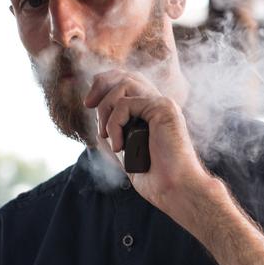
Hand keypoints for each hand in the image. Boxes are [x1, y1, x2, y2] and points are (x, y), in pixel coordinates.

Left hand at [84, 69, 215, 215]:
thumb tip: (96, 113)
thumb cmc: (155, 178)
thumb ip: (115, 130)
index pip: (129, 82)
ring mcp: (163, 104)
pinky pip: (125, 103)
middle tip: (88, 104)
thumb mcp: (126, 150)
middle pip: (126, 74)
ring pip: (124, 85)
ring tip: (106, 136)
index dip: (106, 85)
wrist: (175, 189)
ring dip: (105, 109)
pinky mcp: (163, 108)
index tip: (89, 105)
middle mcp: (160, 104)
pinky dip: (114, 124)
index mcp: (154, 112)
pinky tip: (119, 145)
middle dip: (101, 84)